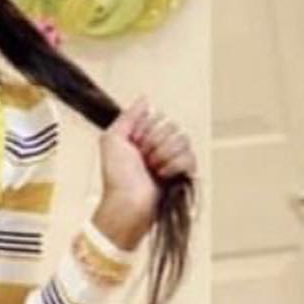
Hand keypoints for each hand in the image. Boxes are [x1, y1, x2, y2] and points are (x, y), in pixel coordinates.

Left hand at [95, 97, 195, 248]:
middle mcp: (160, 146)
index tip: (135, 144)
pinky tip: (164, 175)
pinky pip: (190, 157)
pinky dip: (175, 165)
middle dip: (155, 143)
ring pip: (183, 140)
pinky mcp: (183, 174)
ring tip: (153, 169)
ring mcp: (173, 160)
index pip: (159, 117)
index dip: (146, 129)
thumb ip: (128, 116)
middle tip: (144, 159)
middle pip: (172, 126)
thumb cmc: (117, 178)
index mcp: (144, 136)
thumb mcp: (112, 140)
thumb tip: (144, 100)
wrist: (127, 203)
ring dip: (165, 154)